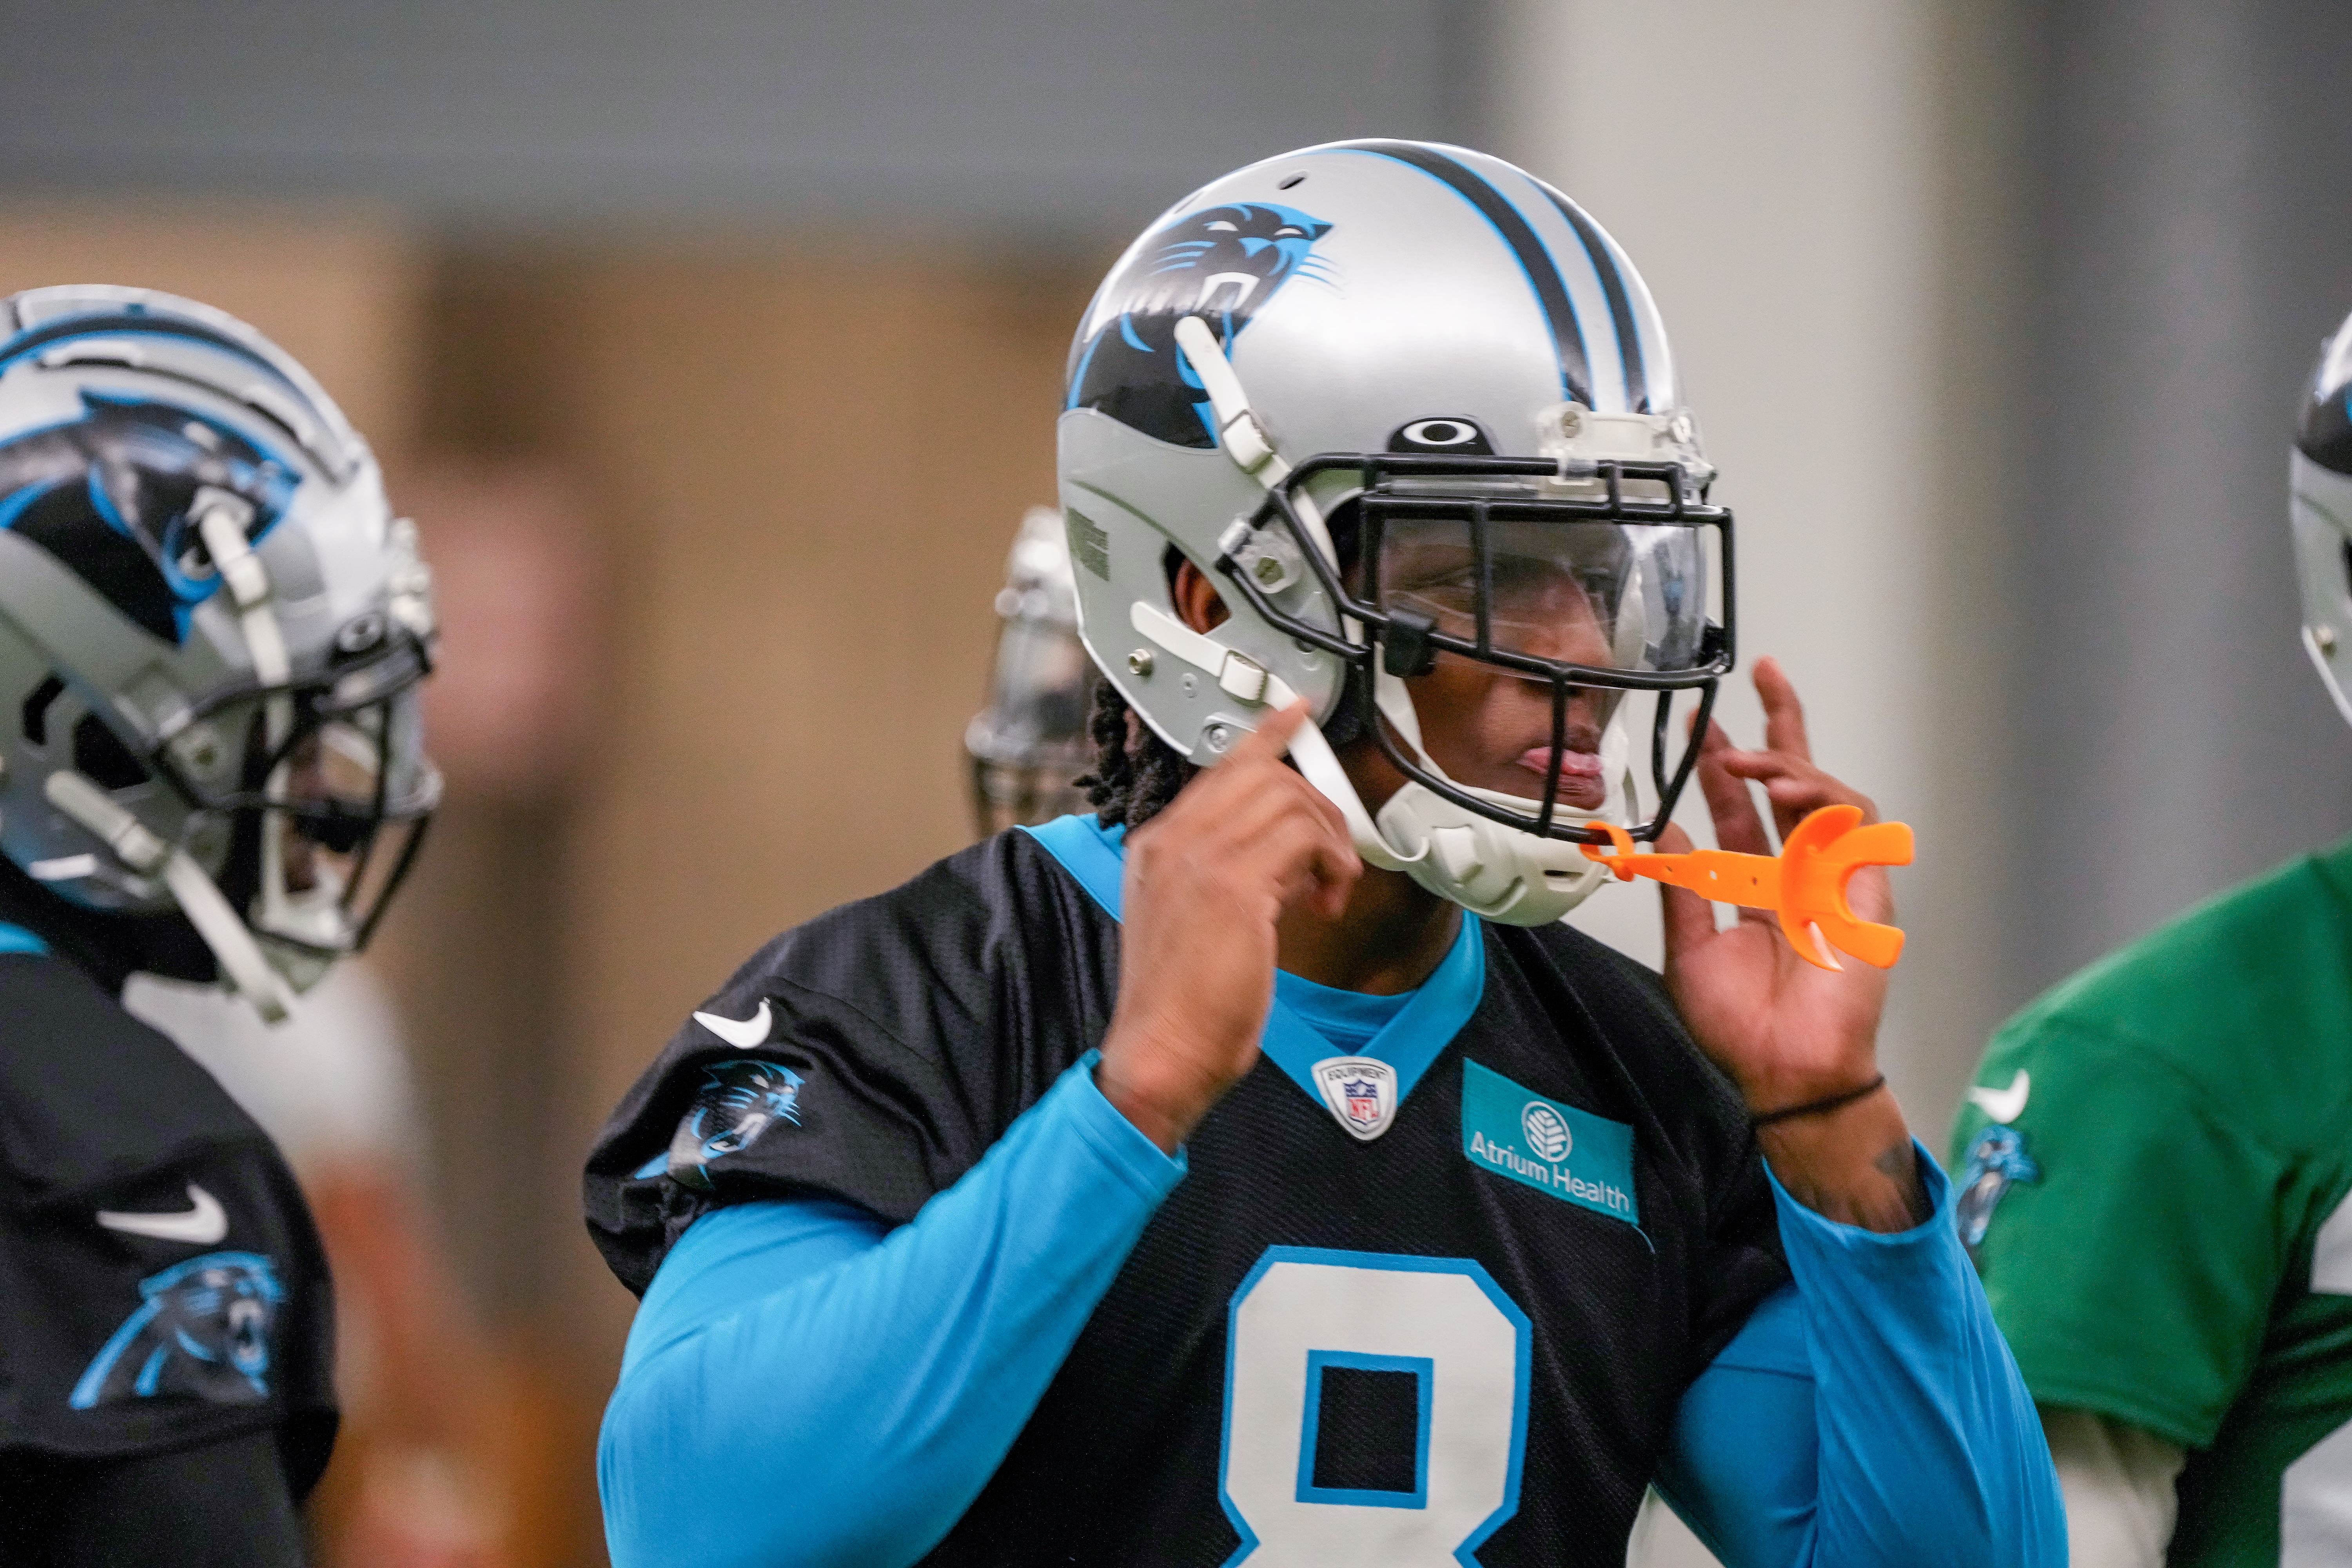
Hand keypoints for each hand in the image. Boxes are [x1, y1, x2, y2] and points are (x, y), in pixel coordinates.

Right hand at [1099, 701, 1358, 1150]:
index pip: (1220, 769)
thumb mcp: (1196, 921)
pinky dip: (1329, 863)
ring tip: (1330, 887)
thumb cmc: (1183, 1004)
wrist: (1161, 1052)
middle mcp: (1172, 842)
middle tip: (1332, 857)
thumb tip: (1289, 855)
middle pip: (1262, 774)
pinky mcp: (1231, 886)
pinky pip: (1301, 838)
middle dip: (1315, 806)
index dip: (1265, 738)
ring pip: (1287, 798)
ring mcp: (1197, 859)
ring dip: (1327, 840)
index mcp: (1157, 846)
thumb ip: (1230, 875)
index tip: (1295, 713)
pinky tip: (1326, 900)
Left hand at [1660, 658, 1924, 1229]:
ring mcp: (1833, 878)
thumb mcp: (1690, 948)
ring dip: (1788, 763)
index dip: (1724, 764)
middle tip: (1761, 672)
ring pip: (1824, 792)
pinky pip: (1852, 825)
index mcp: (1755, 885)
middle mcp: (1796, 873)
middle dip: (1782, 724)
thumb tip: (1661, 827)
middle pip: (1795, 781)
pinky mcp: (1863, 890)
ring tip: (1746, 759)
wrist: (1784, 1071)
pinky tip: (1784, 790)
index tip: (1701, 723)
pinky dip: (1820, 797)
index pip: (1742, 808)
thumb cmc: (1740, 1026)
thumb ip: (1682, 885)